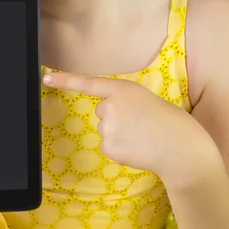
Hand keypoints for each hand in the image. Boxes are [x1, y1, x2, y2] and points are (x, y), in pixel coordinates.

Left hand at [43, 73, 216, 183]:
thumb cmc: (169, 121)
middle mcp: (111, 106)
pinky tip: (137, 148)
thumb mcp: (145, 99)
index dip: (65, 80)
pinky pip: (108, 145)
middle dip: (116, 116)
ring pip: (105, 129)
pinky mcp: (109, 148)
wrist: (181, 149)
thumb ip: (123, 101)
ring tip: (142, 135)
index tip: (47, 78)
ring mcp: (108, 128)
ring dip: (119, 133)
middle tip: (141, 122)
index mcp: (123, 89)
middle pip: (101, 111)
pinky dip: (120, 148)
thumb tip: (107, 113)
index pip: (88, 83)